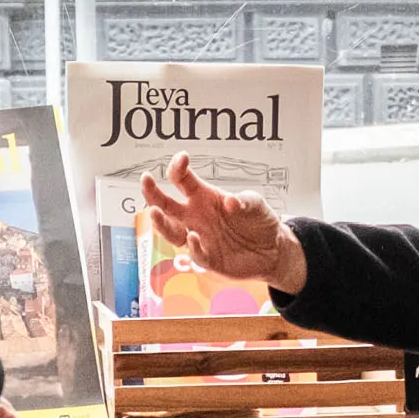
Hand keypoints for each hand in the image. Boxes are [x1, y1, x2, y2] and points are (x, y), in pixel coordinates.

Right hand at [140, 153, 307, 294]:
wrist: (272, 250)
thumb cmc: (259, 221)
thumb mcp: (255, 204)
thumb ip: (244, 201)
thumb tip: (230, 202)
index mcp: (204, 197)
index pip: (182, 180)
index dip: (178, 168)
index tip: (182, 158)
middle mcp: (195, 217)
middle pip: (166, 205)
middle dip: (152, 192)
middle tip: (146, 179)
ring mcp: (199, 237)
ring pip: (171, 231)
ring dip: (161, 222)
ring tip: (155, 212)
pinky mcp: (208, 259)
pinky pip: (195, 254)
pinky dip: (193, 246)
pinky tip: (193, 237)